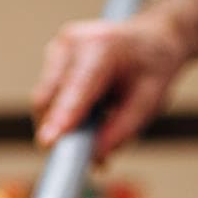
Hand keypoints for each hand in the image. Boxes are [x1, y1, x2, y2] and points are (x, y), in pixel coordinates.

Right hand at [32, 15, 186, 161]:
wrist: (150, 39)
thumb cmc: (152, 67)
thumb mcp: (149, 102)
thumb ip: (122, 130)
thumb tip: (95, 156)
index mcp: (103, 46)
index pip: (77, 88)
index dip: (62, 117)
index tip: (48, 142)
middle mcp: (73, 42)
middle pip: (50, 98)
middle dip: (61, 131)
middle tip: (89, 159)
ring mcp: (59, 48)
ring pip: (44, 100)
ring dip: (62, 123)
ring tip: (99, 125)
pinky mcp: (52, 58)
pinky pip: (47, 96)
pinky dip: (62, 112)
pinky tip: (89, 109)